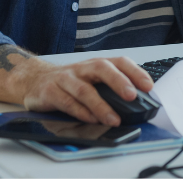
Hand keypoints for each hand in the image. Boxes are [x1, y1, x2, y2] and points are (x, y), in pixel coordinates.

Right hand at [16, 56, 153, 126]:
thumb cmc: (69, 83)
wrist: (34, 80)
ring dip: (101, 105)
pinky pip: (67, 102)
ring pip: (85, 90)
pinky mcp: (50, 92)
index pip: (119, 62)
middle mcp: (82, 69)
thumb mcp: (91, 81)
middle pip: (102, 69)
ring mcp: (65, 79)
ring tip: (114, 119)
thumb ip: (110, 89)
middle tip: (132, 96)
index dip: (135, 72)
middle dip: (119, 82)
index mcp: (96, 65)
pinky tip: (91, 119)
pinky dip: (81, 112)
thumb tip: (136, 105)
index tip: (148, 86)